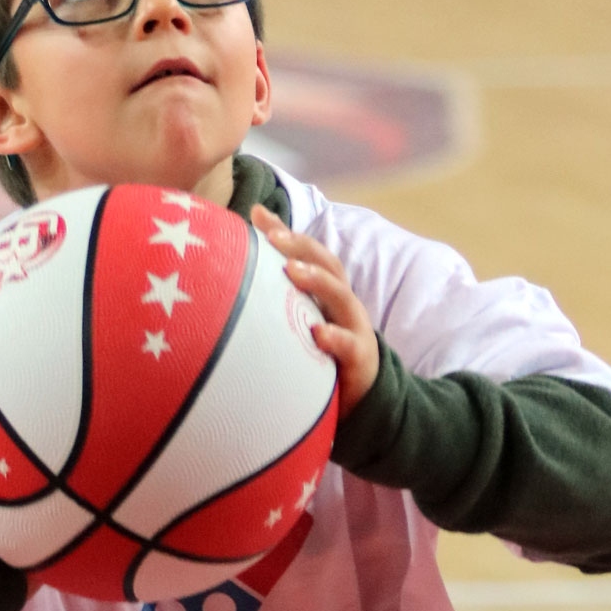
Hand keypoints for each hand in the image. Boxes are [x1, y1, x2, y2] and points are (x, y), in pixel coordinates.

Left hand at [252, 205, 380, 412]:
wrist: (361, 392)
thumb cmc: (322, 345)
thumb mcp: (302, 313)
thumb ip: (281, 281)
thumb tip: (249, 236)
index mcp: (327, 288)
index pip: (310, 252)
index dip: (287, 233)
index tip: (258, 218)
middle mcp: (342, 302)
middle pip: (328, 265)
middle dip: (302, 248)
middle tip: (274, 238)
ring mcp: (353, 327)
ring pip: (341, 297)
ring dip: (317, 281)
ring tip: (292, 271)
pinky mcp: (359, 358)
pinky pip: (349, 345)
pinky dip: (335, 337)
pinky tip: (318, 333)